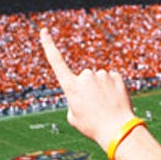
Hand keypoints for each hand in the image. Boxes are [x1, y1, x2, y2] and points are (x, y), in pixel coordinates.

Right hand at [40, 28, 135, 150]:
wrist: (116, 129)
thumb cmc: (92, 126)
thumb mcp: (74, 117)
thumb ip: (74, 102)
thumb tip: (84, 94)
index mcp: (70, 86)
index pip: (55, 61)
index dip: (48, 45)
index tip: (44, 31)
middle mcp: (85, 76)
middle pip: (84, 78)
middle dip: (88, 89)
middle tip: (94, 107)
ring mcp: (101, 75)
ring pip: (98, 79)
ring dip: (101, 89)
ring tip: (105, 106)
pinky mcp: (115, 76)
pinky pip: (111, 80)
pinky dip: (112, 88)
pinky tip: (114, 100)